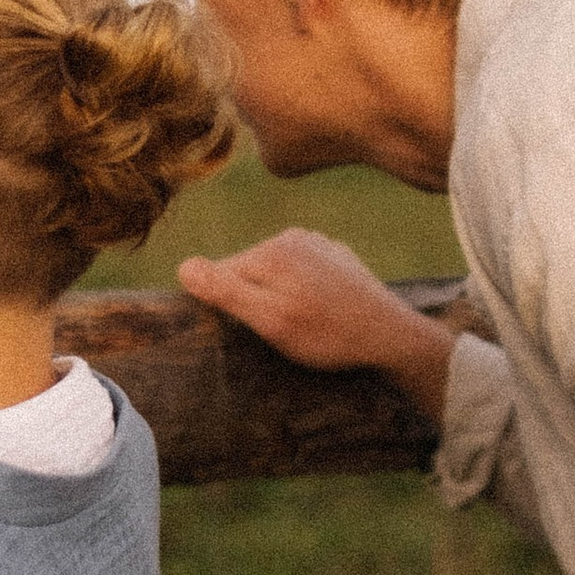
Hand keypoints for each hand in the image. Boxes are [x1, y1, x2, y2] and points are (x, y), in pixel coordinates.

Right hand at [177, 228, 489, 418]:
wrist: (391, 337)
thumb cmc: (327, 335)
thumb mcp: (269, 321)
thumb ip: (226, 291)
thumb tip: (184, 267)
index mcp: (270, 250)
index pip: (220, 274)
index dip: (228, 308)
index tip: (252, 330)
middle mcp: (292, 237)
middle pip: (248, 271)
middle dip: (254, 300)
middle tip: (282, 333)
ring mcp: (318, 243)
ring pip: (276, 272)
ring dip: (279, 297)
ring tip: (304, 325)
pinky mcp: (337, 257)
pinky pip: (303, 273)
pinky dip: (304, 292)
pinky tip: (322, 315)